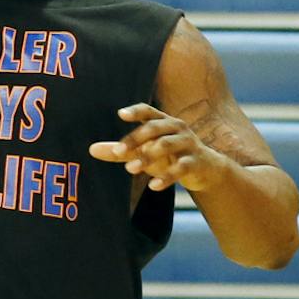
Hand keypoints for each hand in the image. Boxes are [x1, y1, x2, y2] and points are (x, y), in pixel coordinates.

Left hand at [87, 103, 232, 191]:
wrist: (206, 169)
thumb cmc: (170, 156)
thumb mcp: (145, 152)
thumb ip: (121, 150)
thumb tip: (91, 150)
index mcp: (163, 121)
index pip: (149, 111)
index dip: (136, 112)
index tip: (121, 114)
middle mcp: (177, 128)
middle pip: (154, 128)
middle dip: (135, 139)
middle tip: (117, 152)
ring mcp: (188, 143)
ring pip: (166, 146)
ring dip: (147, 156)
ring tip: (129, 169)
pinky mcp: (195, 161)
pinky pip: (181, 167)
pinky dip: (167, 177)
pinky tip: (153, 186)